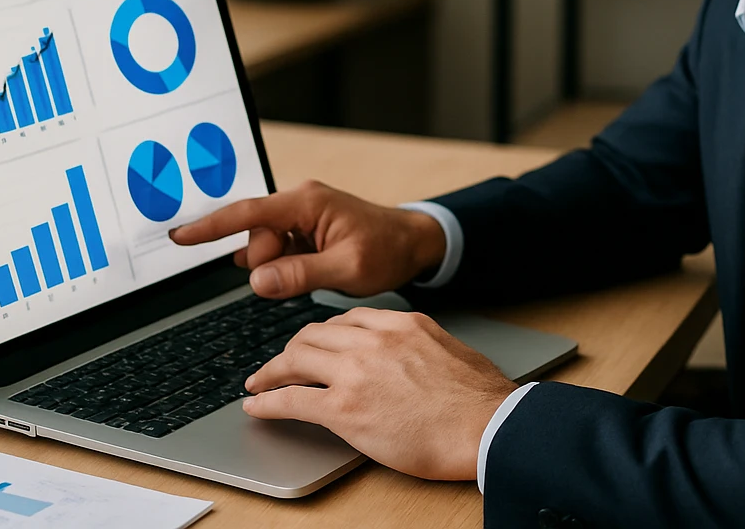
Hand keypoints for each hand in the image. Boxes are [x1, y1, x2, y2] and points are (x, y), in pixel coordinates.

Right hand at [167, 180, 446, 298]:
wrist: (412, 243)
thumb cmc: (387, 250)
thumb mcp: (348, 269)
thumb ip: (300, 274)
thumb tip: (258, 280)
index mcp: (307, 203)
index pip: (247, 214)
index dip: (210, 227)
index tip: (179, 237)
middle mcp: (299, 203)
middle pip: (256, 237)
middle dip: (270, 264)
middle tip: (310, 275)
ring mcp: (301, 215)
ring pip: (265, 248)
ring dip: (281, 266)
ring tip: (318, 270)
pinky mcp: (303, 229)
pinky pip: (277, 249)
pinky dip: (283, 265)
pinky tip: (299, 272)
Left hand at [243, 307, 517, 479]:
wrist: (487, 425)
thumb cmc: (479, 398)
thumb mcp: (450, 350)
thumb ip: (421, 346)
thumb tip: (415, 358)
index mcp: (401, 323)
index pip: (347, 320)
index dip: (324, 334)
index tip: (316, 344)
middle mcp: (373, 339)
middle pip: (314, 335)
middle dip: (292, 350)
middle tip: (281, 364)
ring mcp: (356, 372)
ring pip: (296, 360)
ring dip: (272, 372)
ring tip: (260, 383)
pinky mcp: (344, 409)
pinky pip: (292, 400)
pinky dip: (268, 402)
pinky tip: (257, 407)